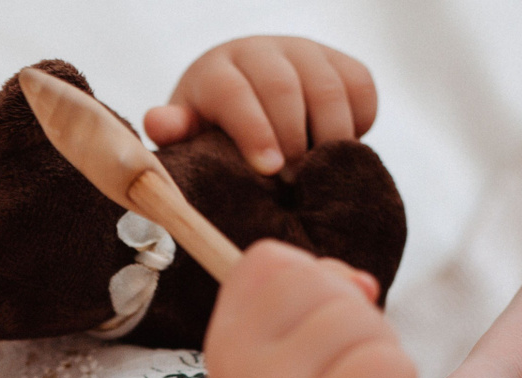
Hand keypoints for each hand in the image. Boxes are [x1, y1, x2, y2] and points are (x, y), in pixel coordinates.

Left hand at [145, 37, 376, 173]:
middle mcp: (262, 50)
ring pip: (329, 89)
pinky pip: (362, 88)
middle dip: (293, 140)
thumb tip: (160, 122)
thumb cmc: (213, 129)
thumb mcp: (189, 135)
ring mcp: (305, 51)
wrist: (249, 99)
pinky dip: (359, 122)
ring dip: (330, 137)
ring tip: (317, 175)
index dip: (254, 131)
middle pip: (285, 89)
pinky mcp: (341, 61)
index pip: (235, 93)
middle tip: (294, 184)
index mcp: (218, 69)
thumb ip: (176, 132)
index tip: (269, 170)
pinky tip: (337, 150)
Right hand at [205, 240, 411, 377]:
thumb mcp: (292, 353)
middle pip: (317, 280)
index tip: (316, 328)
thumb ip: (314, 295)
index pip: (269, 262)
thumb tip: (362, 285)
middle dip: (354, 316)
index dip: (313, 281)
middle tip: (347, 372)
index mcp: (225, 346)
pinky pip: (388, 363)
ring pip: (358, 319)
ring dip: (382, 352)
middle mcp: (240, 370)